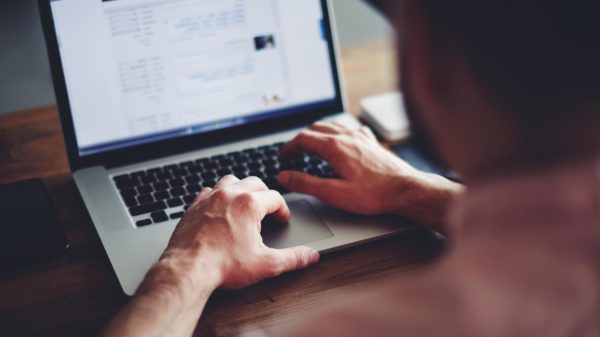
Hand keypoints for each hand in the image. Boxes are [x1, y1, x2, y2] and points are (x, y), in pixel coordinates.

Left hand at [142, 176, 319, 294]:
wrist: (188, 270)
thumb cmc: (223, 266)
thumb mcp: (266, 264)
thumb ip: (293, 258)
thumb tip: (310, 256)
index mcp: (249, 204)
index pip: (275, 198)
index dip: (283, 210)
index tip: (283, 220)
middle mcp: (229, 194)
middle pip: (254, 182)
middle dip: (265, 194)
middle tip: (268, 209)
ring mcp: (209, 198)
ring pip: (230, 181)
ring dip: (241, 189)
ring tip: (245, 202)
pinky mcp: (193, 206)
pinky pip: (208, 191)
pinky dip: (217, 196)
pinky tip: (219, 209)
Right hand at [277, 122, 461, 230]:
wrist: (404, 189)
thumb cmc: (372, 194)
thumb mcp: (332, 193)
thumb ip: (305, 183)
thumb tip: (284, 176)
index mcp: (334, 147)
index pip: (302, 139)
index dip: (288, 148)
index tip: (282, 158)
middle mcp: (346, 136)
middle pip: (315, 129)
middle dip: (300, 140)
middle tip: (293, 154)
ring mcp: (360, 136)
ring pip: (332, 125)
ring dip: (316, 133)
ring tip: (310, 145)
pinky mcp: (371, 141)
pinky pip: (349, 128)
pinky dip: (337, 132)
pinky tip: (340, 140)